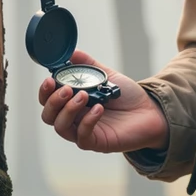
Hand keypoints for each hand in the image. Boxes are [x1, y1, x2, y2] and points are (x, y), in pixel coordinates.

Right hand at [38, 50, 170, 155]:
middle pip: (48, 116)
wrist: (151, 111)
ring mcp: (84, 131)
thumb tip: (71, 53)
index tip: (50, 79)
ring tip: (83, 95)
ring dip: (68, 110)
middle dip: (53, 101)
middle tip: (67, 89)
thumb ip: (88, 65)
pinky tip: (98, 108)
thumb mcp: (106, 75)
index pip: (48, 101)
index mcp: (72, 102)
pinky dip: (88, 121)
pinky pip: (83, 137)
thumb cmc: (126, 96)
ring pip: (61, 127)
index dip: (44, 91)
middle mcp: (74, 118)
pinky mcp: (97, 142)